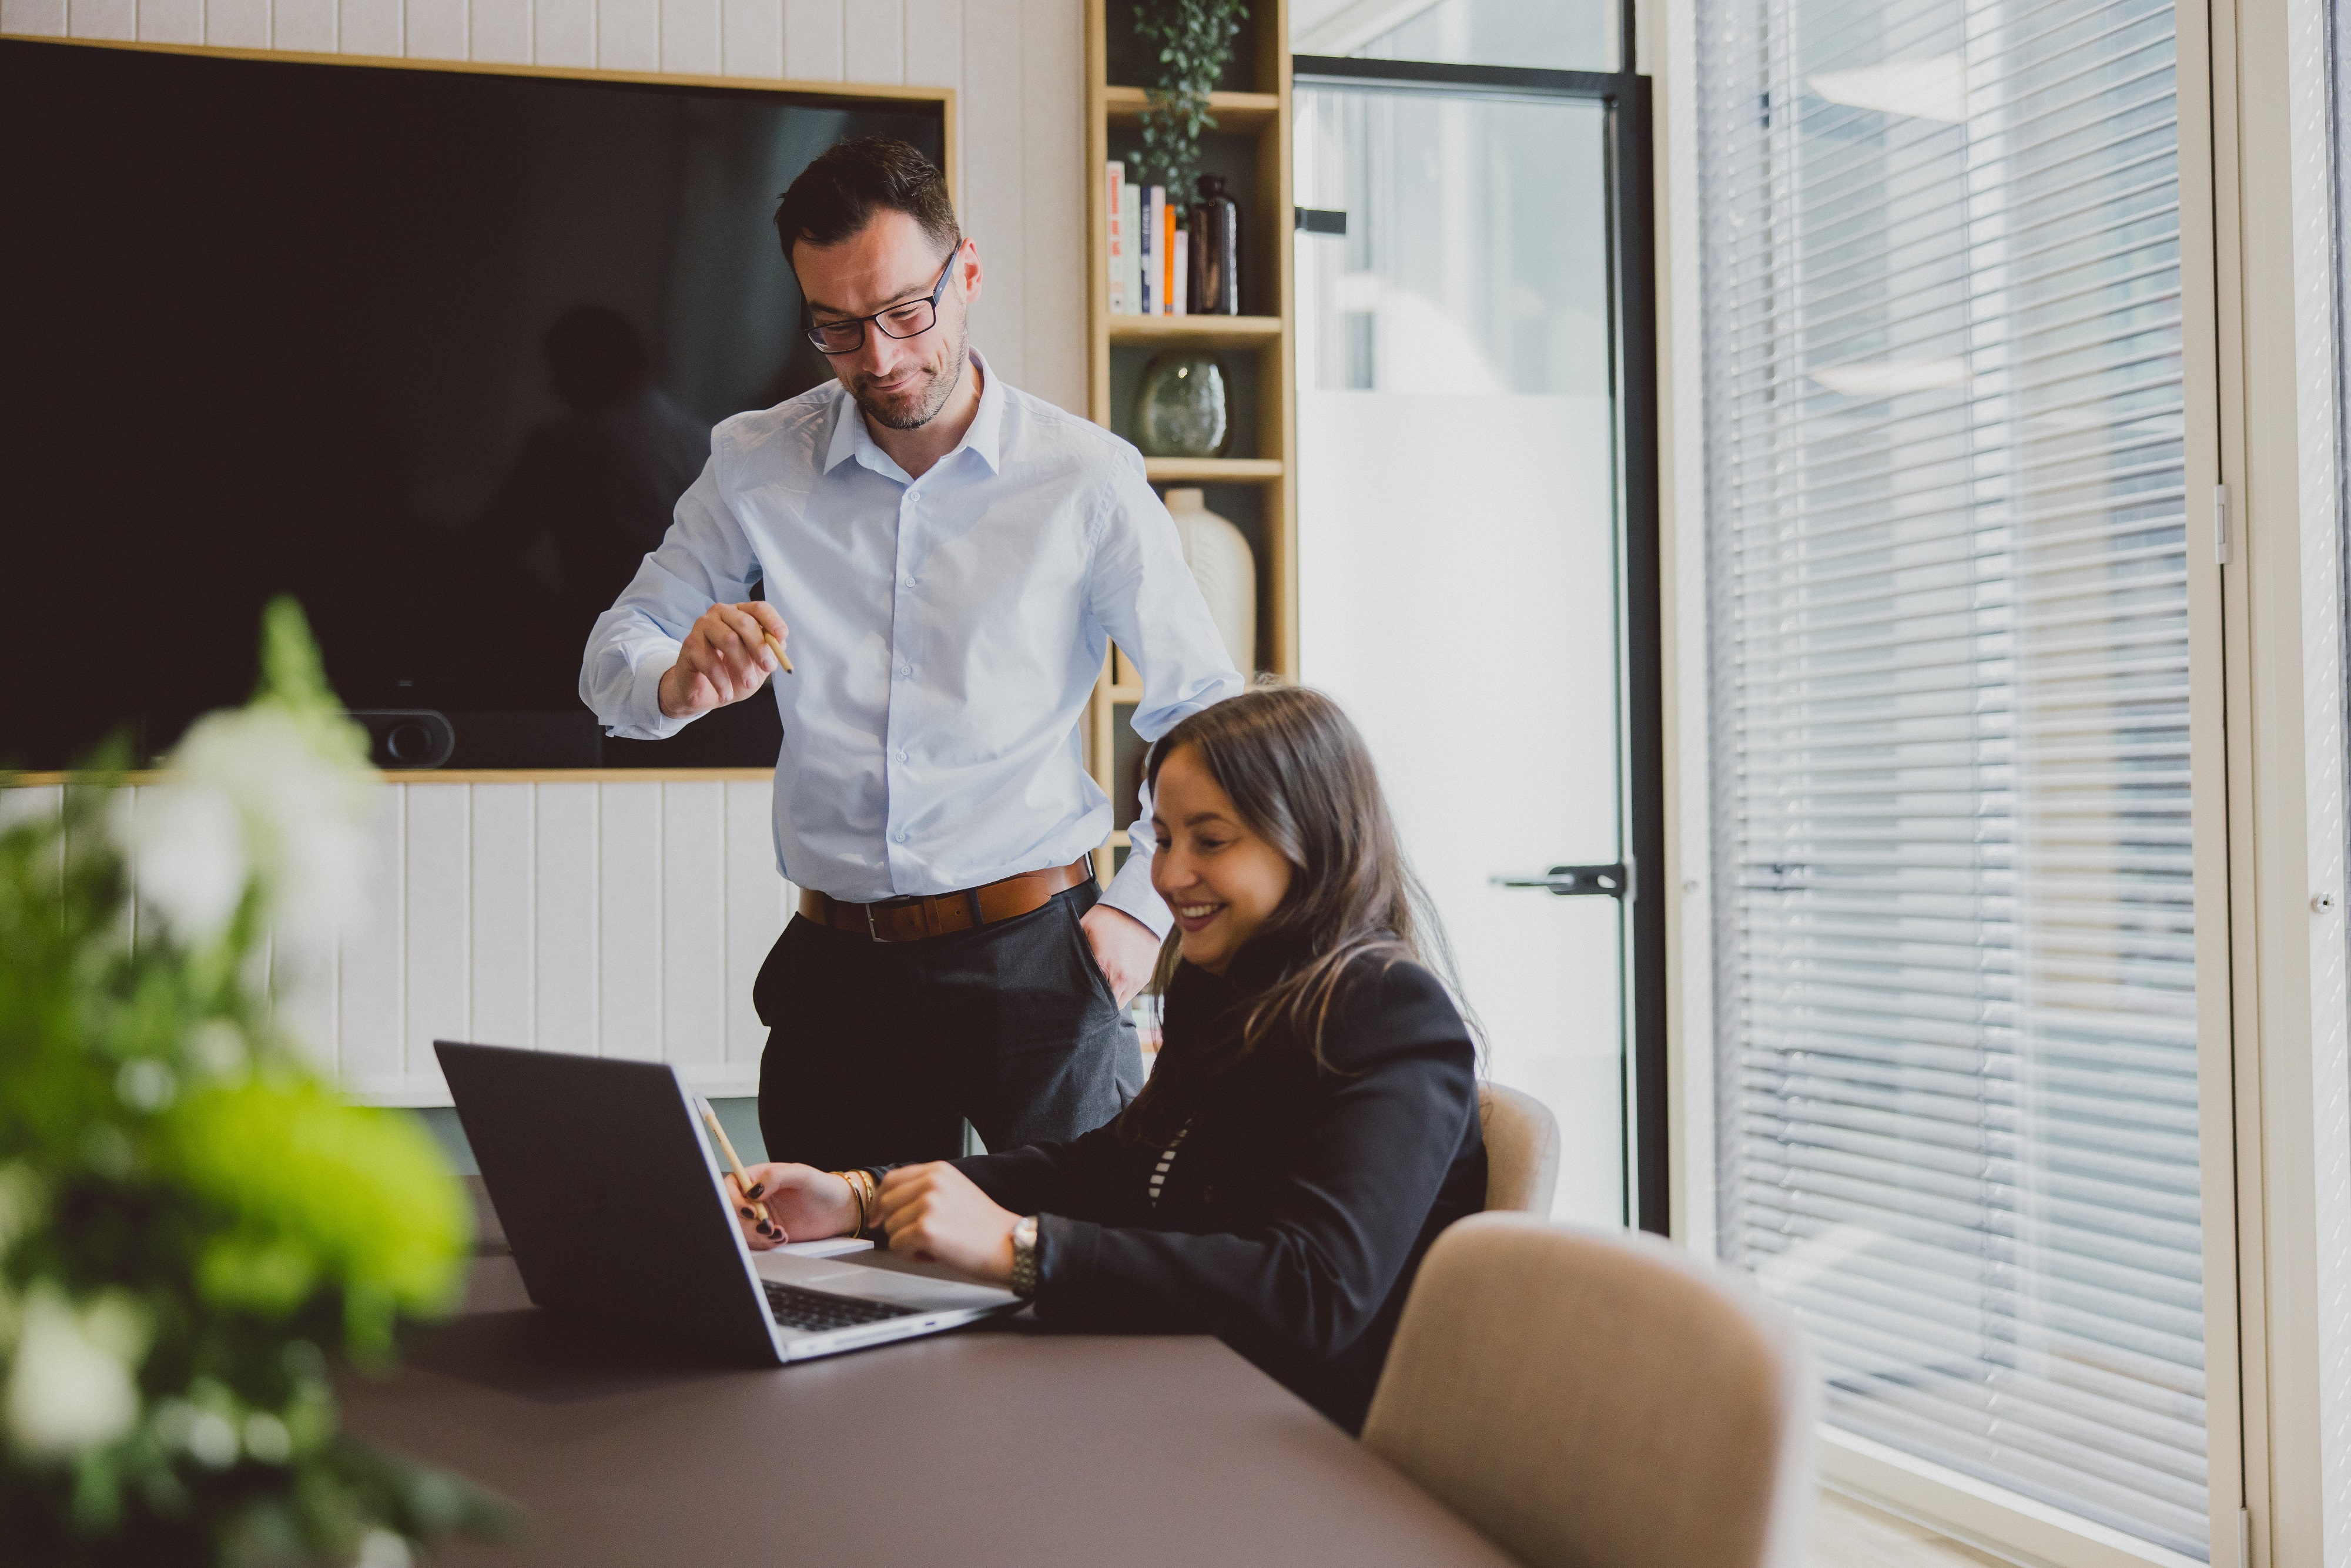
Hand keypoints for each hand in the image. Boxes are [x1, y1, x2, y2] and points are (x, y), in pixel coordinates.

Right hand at [658, 601, 787, 718]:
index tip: (781, 636)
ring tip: (749, 684)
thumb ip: (769, 653)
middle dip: (760, 647)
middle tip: (769, 667)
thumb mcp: (757, 665)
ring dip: (743, 666)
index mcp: (740, 614)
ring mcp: (702, 626)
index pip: (759, 609)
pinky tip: (726, 693)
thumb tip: (779, 643)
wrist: (704, 692)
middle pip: (744, 622)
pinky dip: (722, 682)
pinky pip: (710, 661)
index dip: (772, 620)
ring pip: (728, 639)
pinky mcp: (689, 644)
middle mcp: (720, 614)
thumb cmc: (731, 673)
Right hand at [723, 1162, 858, 1251]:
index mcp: (757, 1178)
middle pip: (732, 1212)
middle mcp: (755, 1197)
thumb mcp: (800, 1174)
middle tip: (766, 1225)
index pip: (731, 1187)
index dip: (734, 1200)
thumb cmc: (821, 1186)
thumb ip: (775, 1176)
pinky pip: (756, 1242)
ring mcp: (760, 1216)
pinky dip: (767, 1243)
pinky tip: (783, 1237)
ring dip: (757, 1235)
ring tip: (778, 1232)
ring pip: (741, 1229)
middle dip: (746, 1223)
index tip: (749, 1210)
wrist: (837, 1210)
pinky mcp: (767, 1232)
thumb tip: (754, 1189)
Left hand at [872, 1163, 1019, 1284]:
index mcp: (938, 1170)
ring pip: (890, 1228)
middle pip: (886, 1204)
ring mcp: (928, 1204)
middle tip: (919, 1238)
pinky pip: (897, 1247)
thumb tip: (889, 1204)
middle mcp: (931, 1182)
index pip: (892, 1180)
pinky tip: (935, 1254)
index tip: (878, 1217)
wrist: (1009, 1245)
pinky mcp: (925, 1229)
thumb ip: (925, 1189)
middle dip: (896, 1226)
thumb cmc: (984, 1226)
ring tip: (936, 1245)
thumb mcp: (955, 1191)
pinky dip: (912, 1256)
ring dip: (907, 1243)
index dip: (880, 1202)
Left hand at [1080, 903, 1159, 1007]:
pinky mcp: (1146, 976)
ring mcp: (1137, 979)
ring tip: (1105, 985)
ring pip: (1122, 1001)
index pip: (1094, 999)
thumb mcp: (1084, 930)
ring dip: (1113, 996)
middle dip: (1100, 1002)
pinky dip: (1124, 989)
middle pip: (1109, 1005)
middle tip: (1091, 994)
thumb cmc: (1107, 918)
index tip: (1080, 997)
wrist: (1138, 908)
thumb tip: (1062, 969)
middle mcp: (1123, 978)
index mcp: (1105, 967)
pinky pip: (1133, 992)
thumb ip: (1075, 952)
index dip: (1086, 1001)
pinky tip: (1117, 977)